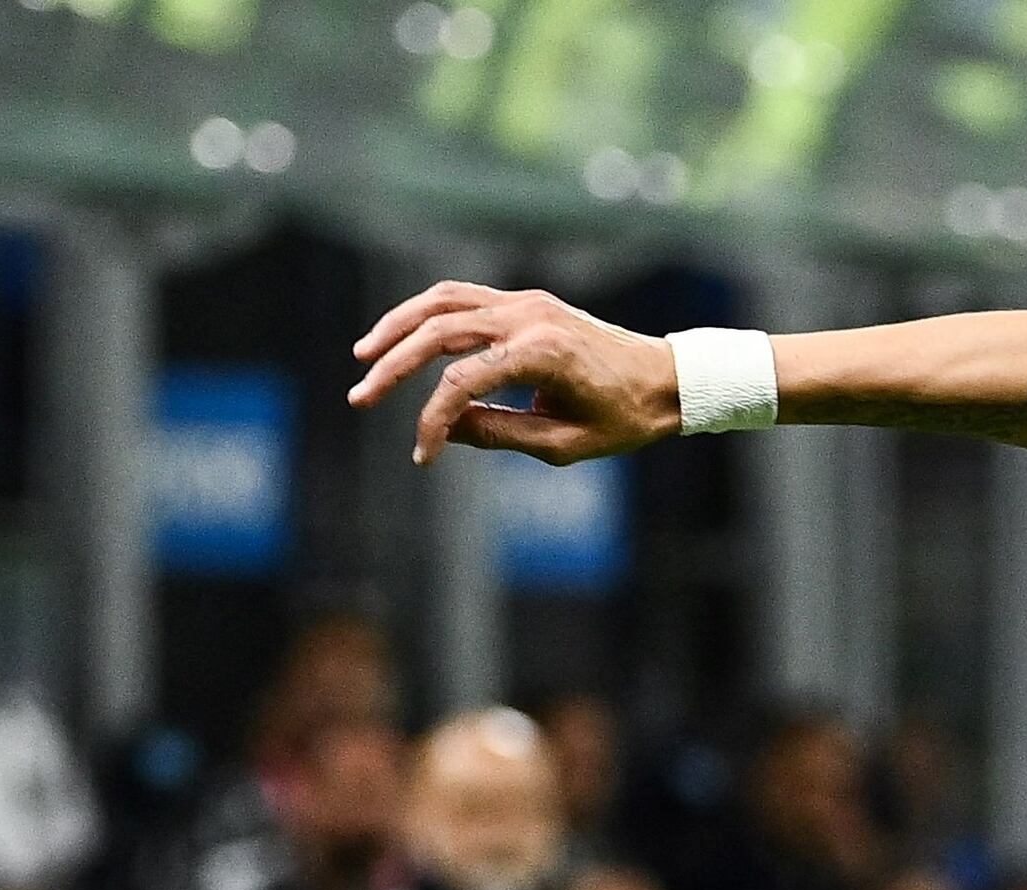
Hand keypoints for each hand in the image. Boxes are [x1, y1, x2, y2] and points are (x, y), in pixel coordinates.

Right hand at [348, 282, 679, 465]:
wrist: (666, 379)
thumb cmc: (624, 418)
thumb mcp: (565, 443)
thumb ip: (501, 434)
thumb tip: (445, 426)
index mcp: (542, 353)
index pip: (463, 381)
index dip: (433, 418)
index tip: (423, 454)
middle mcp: (528, 316)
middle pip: (439, 331)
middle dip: (393, 365)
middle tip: (360, 396)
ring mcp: (525, 301)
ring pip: (442, 301)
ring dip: (398, 326)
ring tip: (365, 356)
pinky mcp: (525, 300)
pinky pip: (462, 297)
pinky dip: (426, 314)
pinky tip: (403, 338)